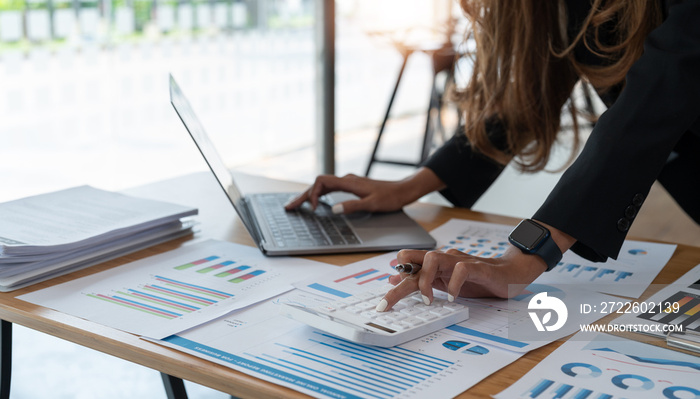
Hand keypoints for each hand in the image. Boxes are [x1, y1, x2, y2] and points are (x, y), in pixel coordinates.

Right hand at [284, 168, 445, 213]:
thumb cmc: (390, 198)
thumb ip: (352, 206)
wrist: (403, 190)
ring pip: (323, 186)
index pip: (322, 182)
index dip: (312, 194)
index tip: (312, 208)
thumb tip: (333, 209)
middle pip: (318, 184)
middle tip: (289, 207)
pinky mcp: (351, 186)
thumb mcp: (372, 204)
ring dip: (309, 195)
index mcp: (349, 182)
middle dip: (303, 195)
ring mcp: (348, 182)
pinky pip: (329, 188)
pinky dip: (319, 194)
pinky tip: (316, 202)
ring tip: (296, 205)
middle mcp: (346, 180)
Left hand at [377, 221, 575, 310]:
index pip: (408, 261)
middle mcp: (444, 258)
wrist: (510, 273)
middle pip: (413, 262)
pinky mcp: (477, 267)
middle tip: (386, 304)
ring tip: (427, 300)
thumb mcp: (446, 281)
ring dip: (425, 280)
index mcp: (436, 263)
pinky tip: (453, 298)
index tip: (386, 294)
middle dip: (399, 285)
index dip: (396, 275)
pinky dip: (453, 285)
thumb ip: (424, 279)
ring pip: (433, 259)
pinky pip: (460, 270)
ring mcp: (460, 261)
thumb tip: (396, 280)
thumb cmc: (478, 278)